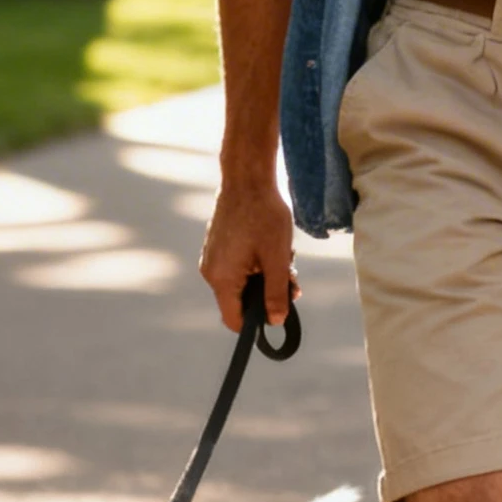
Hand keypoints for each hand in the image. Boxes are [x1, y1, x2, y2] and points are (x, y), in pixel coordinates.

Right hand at [199, 178, 296, 330]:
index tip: (279, 312)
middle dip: (267, 293)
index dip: (257, 323)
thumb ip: (276, 292)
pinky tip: (271, 246)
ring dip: (265, 276)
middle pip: (240, 300)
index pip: (234, 319)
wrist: (247, 178)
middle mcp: (210, 271)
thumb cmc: (264, 215)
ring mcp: (212, 257)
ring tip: (284, 256)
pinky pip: (237, 266)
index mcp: (221, 278)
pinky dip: (256, 263)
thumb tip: (275, 321)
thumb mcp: (277, 258)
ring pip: (242, 281)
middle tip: (291, 278)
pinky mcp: (218, 245)